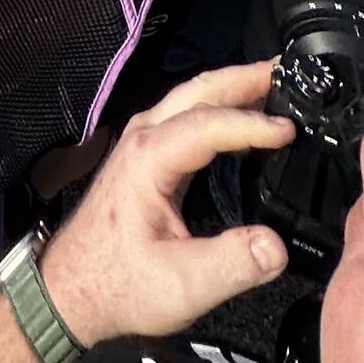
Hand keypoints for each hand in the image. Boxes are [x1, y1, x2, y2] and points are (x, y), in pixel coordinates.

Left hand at [38, 62, 289, 348]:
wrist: (73, 289)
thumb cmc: (120, 285)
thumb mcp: (182, 286)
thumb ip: (232, 264)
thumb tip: (278, 245)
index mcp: (149, 158)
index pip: (208, 124)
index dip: (251, 123)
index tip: (290, 130)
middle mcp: (144, 137)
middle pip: (199, 91)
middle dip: (244, 77)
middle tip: (288, 72)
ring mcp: (143, 141)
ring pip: (192, 97)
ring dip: (233, 87)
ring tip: (275, 86)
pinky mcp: (148, 154)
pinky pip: (189, 115)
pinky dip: (221, 107)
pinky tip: (244, 117)